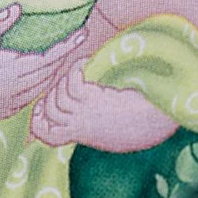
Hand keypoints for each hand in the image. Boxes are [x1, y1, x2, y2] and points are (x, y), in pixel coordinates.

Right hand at [0, 7, 85, 120]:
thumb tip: (18, 7)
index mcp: (7, 72)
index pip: (48, 58)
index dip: (68, 45)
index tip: (83, 33)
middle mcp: (10, 92)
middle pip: (48, 75)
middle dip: (64, 59)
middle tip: (78, 42)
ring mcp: (4, 105)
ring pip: (39, 90)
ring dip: (53, 74)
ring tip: (63, 58)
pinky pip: (26, 100)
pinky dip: (37, 88)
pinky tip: (40, 78)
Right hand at [31, 64, 176, 152]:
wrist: (160, 121)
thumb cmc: (143, 121)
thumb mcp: (114, 126)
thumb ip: (97, 118)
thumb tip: (89, 96)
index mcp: (84, 133)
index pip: (46, 135)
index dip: (37, 121)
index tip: (39, 108)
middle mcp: (83, 126)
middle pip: (50, 111)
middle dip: (51, 92)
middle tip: (67, 80)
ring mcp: (89, 114)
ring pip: (58, 98)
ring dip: (64, 79)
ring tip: (81, 69)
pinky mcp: (97, 102)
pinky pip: (73, 85)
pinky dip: (76, 70)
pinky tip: (87, 63)